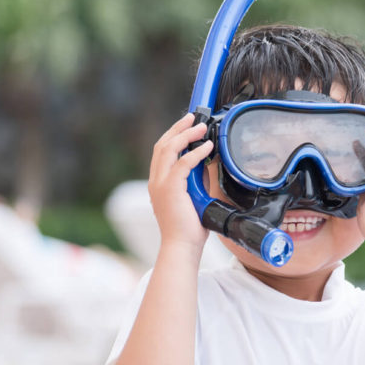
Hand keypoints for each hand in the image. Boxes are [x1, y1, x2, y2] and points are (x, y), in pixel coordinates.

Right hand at [148, 114, 213, 252]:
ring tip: (201, 127)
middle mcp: (155, 181)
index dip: (173, 135)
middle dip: (177, 128)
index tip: (187, 126)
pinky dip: (195, 152)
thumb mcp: (196, 196)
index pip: (161, 151)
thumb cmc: (189, 227)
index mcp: (158, 183)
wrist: (182, 247)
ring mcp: (160, 184)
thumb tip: (209, 160)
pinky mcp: (170, 189)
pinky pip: (182, 163)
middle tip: (193, 117)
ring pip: (168, 149)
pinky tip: (207, 147)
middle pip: (161, 145)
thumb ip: (198, 178)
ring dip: (185, 135)